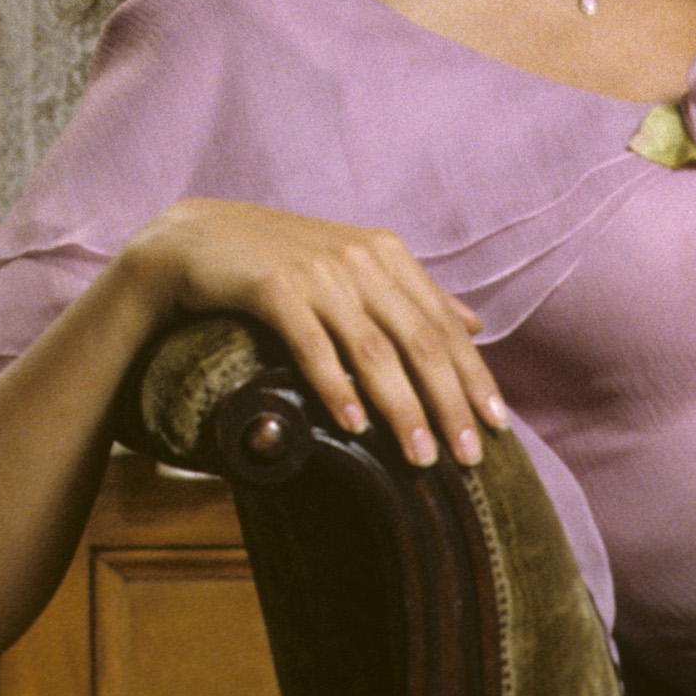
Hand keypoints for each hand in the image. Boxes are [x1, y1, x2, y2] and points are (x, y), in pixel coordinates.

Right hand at [133, 199, 508, 468]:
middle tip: (468, 456)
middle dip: (449, 404)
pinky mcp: (274, 285)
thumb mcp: (355, 265)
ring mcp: (318, 271)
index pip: (443, 325)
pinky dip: (336, 387)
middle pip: (419, 341)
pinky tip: (353, 425)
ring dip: (402, 408)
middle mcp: (360, 259)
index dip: (473, 376)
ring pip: (373, 350)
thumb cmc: (282, 260)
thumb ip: (413, 294)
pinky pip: (312, 344)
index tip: (497, 426)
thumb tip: (474, 324)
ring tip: (421, 457)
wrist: (198, 238)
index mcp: (387, 255)